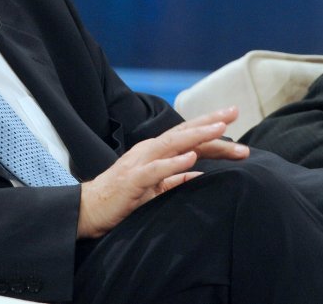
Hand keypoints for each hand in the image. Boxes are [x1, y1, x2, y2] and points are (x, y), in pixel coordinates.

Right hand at [76, 107, 247, 238]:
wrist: (88, 210)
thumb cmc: (122, 198)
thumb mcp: (154, 188)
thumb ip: (174, 179)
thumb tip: (198, 175)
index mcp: (154, 152)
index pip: (187, 136)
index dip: (210, 127)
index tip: (233, 118)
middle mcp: (148, 151)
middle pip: (183, 132)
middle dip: (210, 122)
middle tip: (234, 112)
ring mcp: (139, 163)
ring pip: (172, 144)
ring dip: (197, 136)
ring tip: (220, 129)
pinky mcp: (132, 179)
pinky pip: (155, 170)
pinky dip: (174, 163)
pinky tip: (191, 158)